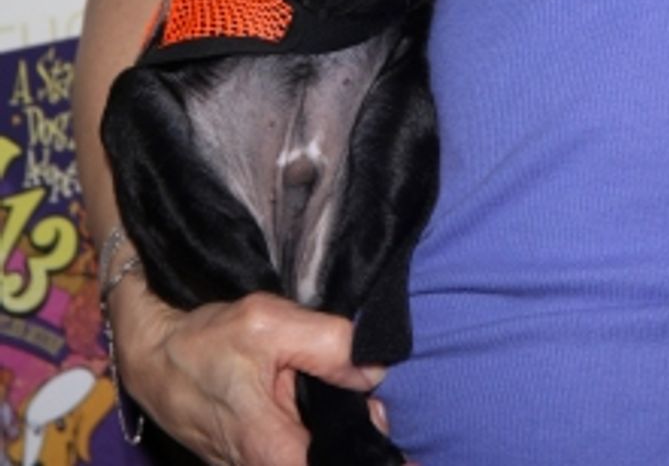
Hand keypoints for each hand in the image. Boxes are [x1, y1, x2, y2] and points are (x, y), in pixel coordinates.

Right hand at [112, 278, 383, 465]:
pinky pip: (295, 451)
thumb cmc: (205, 342)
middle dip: (360, 440)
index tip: (410, 456)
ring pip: (314, 456)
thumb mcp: (268, 323)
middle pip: (331, 460)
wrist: (152, 357)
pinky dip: (317, 433)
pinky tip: (333, 406)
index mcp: (274, 451)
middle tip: (377, 405)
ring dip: (339, 435)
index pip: (340, 465)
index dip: (374, 456)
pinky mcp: (249, 459)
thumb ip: (328, 344)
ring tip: (359, 403)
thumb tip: (376, 369)